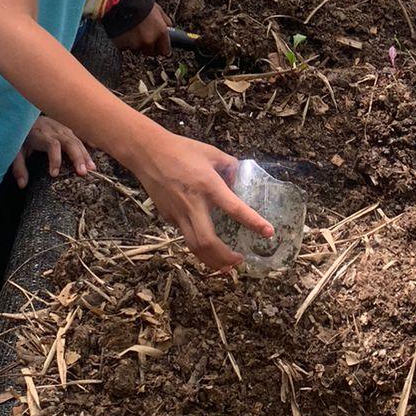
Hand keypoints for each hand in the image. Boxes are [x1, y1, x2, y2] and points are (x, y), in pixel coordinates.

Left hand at [10, 117, 94, 187]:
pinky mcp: (67, 127)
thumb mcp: (15, 151)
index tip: (54, 174)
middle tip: (83, 172)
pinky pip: (79, 133)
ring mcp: (62, 128)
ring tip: (92, 168)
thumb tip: (23, 184)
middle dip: (77, 157)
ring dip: (85, 154)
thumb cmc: (20, 136)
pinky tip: (97, 147)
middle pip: (69, 142)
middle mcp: (53, 130)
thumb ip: (19, 167)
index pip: (52, 145)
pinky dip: (88, 140)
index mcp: (40, 135)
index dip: (55, 159)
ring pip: (77, 140)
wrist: (24, 116)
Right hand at [110, 3, 171, 55]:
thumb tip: (169, 28)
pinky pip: (124, 47)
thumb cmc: (141, 3)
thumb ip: (165, 22)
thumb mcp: (158, 10)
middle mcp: (149, 40)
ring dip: (135, 43)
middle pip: (150, 52)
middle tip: (143, 35)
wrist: (122, 1)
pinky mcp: (122, 45)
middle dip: (147, 46)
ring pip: (136, 50)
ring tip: (131, 30)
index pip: (165, 51)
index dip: (161, 48)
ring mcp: (135, 44)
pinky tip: (123, 31)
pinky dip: (124, 42)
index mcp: (161, 32)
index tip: (158, 46)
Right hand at [125, 137, 272, 272]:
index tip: (268, 232)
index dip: (253, 222)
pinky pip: (184, 234)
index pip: (234, 208)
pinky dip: (197, 244)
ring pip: (193, 246)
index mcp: (208, 185)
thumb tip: (239, 179)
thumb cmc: (181, 149)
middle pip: (206, 242)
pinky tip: (205, 243)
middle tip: (238, 261)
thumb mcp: (211, 152)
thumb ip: (229, 166)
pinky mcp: (167, 216)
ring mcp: (177, 213)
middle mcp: (193, 204)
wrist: (147, 152)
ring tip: (225, 265)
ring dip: (210, 260)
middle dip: (224, 257)